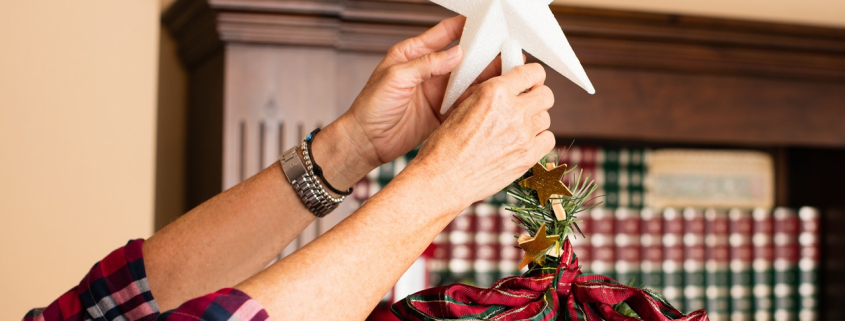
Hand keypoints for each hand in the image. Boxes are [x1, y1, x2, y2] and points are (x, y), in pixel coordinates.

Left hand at [341, 16, 505, 168]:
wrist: (366, 142)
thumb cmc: (371, 106)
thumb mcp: (397, 77)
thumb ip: (427, 64)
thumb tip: (457, 53)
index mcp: (414, 54)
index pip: (445, 33)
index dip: (466, 26)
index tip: (487, 22)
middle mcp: (429, 71)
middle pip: (463, 57)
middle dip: (483, 53)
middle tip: (506, 48)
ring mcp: (437, 92)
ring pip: (468, 80)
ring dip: (485, 76)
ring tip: (507, 71)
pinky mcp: (442, 113)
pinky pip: (465, 103)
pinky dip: (479, 99)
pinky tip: (494, 95)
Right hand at [414, 63, 555, 205]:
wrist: (443, 178)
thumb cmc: (446, 144)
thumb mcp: (462, 105)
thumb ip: (488, 91)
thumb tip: (508, 84)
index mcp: (495, 92)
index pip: (533, 72)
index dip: (533, 76)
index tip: (531, 81)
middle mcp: (513, 111)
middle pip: (546, 95)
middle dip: (536, 96)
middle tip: (526, 103)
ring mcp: (523, 135)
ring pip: (546, 118)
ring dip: (535, 119)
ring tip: (517, 127)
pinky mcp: (527, 157)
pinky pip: (548, 140)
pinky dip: (539, 139)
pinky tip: (523, 142)